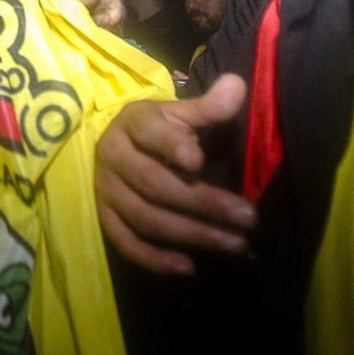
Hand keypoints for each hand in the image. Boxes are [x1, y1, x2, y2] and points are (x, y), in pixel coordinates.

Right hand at [95, 74, 255, 274]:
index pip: (149, 134)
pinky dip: (155, 259)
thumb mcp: (178, 113)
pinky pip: (126, 243)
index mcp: (132, 124)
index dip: (171, 147)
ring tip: (235, 245)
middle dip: (204, 203)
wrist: (113, 145)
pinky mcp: (104, 218)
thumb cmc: (156, 129)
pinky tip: (189, 268)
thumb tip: (237, 86)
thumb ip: (208, 107)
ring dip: (192, 235)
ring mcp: (106, 191)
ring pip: (145, 218)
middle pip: (155, 184)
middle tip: (249, 218)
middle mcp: (113, 157)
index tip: (199, 161)